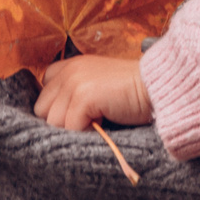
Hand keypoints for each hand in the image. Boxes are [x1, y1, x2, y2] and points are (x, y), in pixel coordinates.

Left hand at [36, 54, 153, 131]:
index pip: (42, 94)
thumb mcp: (98, 86)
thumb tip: (56, 123)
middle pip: (43, 110)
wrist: (157, 87)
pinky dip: (86, 133)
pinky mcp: (83, 96)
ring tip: (96, 124)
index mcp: (70, 66)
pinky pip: (71, 128)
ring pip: (54, 122)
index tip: (75, 117)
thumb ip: (76, 94)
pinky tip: (102, 127)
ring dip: (74, 130)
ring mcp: (74, 82)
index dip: (56, 110)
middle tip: (87, 123)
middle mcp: (67, 71)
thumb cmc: (132, 92)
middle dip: (61, 122)